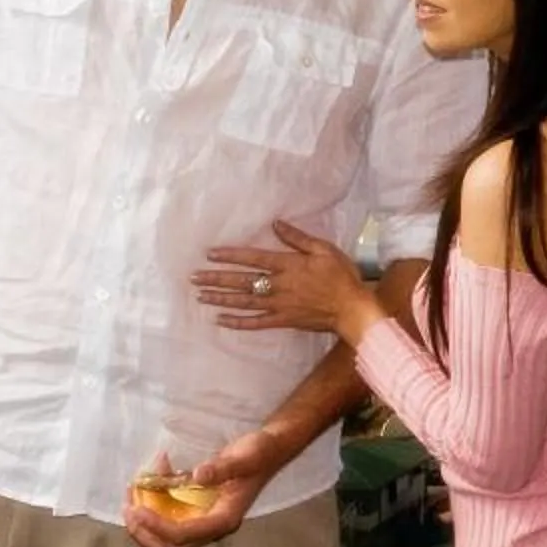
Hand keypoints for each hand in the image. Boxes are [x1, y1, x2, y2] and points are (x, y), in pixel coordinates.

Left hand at [123, 432, 285, 546]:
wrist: (269, 451)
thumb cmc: (259, 454)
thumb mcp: (245, 457)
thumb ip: (222, 468)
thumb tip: (198, 475)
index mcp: (223, 519)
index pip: (184, 535)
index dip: (158, 527)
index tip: (138, 510)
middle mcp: (211, 526)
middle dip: (144, 534)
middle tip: (129, 509)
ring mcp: (202, 520)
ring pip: (165, 539)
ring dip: (144, 525)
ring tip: (130, 497)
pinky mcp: (196, 511)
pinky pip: (168, 519)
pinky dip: (152, 509)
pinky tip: (147, 483)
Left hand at [194, 221, 379, 345]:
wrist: (352, 308)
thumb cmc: (341, 276)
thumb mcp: (324, 249)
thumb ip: (298, 238)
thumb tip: (276, 224)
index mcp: (288, 265)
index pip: (253, 258)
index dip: (230, 256)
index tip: (210, 254)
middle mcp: (278, 285)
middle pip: (242, 281)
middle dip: (217, 279)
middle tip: (194, 278)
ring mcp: (279, 305)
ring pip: (244, 302)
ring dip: (221, 298)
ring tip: (201, 296)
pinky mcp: (283, 320)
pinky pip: (256, 322)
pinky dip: (237, 322)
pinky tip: (221, 320)